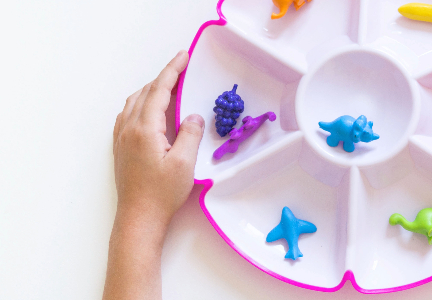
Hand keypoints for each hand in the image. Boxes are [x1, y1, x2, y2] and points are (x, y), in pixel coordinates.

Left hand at [112, 50, 203, 223]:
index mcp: (145, 128)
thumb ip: (190, 134)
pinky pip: (128, 114)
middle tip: (181, 67)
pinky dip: (141, 103)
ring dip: (151, 89)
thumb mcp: (184, 163)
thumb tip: (193, 116)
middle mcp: (129, 129)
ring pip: (134, 102)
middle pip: (145, 92)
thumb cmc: (162, 194)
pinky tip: (150, 109)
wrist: (139, 217)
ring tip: (169, 85)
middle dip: (163, 77)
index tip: (183, 56)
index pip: (159, 91)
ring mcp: (122, 138)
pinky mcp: (121, 148)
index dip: (172, 71)